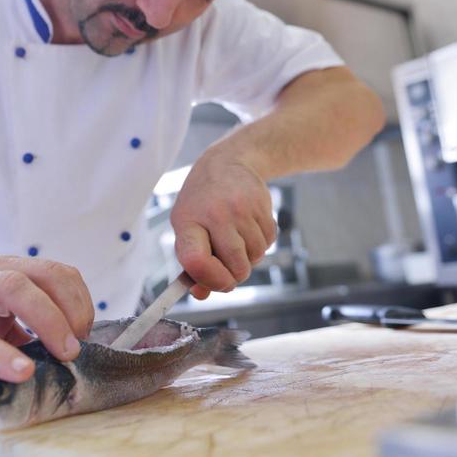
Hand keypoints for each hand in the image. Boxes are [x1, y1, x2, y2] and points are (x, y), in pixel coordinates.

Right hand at [0, 255, 93, 381]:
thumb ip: (25, 325)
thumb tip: (67, 353)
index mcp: (7, 269)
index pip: (58, 273)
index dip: (80, 302)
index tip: (85, 333)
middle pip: (45, 275)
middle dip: (73, 309)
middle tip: (78, 345)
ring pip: (15, 289)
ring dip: (49, 321)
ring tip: (64, 353)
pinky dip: (3, 355)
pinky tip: (21, 371)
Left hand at [170, 145, 276, 300]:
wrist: (227, 162)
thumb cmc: (202, 202)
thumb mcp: (187, 227)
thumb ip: (192, 264)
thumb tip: (201, 295)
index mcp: (187, 222)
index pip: (197, 261)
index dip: (210, 280)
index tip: (217, 284)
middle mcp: (214, 214)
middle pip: (235, 266)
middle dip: (235, 274)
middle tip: (229, 263)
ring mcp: (240, 209)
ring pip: (255, 257)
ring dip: (249, 257)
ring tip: (237, 237)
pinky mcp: (262, 205)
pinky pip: (269, 243)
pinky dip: (261, 243)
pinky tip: (249, 227)